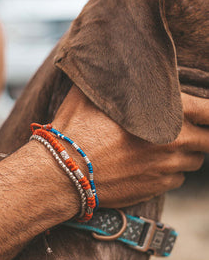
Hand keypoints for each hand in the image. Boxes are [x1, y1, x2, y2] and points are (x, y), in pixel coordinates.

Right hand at [53, 86, 207, 207]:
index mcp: (165, 116)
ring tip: (164, 149)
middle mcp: (172, 145)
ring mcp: (164, 170)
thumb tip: (111, 68)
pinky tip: (151, 167)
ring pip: (191, 164)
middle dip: (200, 136)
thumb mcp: (90, 95)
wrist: (64, 173)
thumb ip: (111, 82)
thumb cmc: (76, 132)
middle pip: (207, 142)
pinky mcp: (153, 190)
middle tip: (185, 132)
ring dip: (184, 155)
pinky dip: (169, 173)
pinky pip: (174, 181)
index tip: (207, 114)